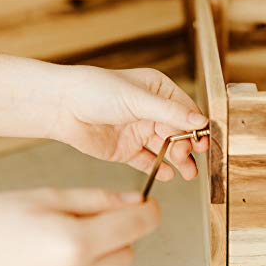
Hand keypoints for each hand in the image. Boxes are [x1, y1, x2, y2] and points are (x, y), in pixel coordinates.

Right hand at [0, 188, 158, 265]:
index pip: (136, 226)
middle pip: (128, 252)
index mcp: (74, 243)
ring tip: (67, 245)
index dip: (148, 212)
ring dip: (104, 258)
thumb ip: (98, 200)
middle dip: (118, 234)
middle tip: (88, 223)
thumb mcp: (48, 198)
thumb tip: (135, 200)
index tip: (148, 206)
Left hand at [52, 66, 208, 181]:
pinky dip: (159, 167)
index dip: (196, 127)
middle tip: (188, 156)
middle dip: (186, 146)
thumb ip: (170, 112)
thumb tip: (200, 121)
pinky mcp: (128, 150)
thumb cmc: (95, 91)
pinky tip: (169, 174)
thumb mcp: (137, 99)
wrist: (61, 108)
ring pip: (166, 149)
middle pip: (178, 132)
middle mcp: (151, 111)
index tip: (203, 141)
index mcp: (158, 91)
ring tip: (188, 173)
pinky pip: (148, 160)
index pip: (186, 111)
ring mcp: (139, 131)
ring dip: (179, 161)